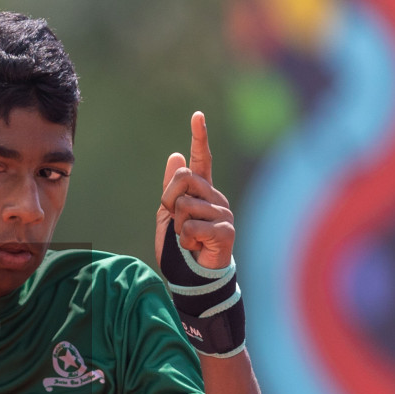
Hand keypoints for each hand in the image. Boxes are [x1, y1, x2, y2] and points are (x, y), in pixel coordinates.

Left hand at [155, 111, 235, 270]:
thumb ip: (171, 189)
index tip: (197, 115)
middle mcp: (215, 197)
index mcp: (202, 191)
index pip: (201, 159)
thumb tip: (175, 156)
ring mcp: (223, 212)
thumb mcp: (168, 216)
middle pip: (184, 179)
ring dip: (177, 226)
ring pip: (185, 205)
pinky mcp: (226, 230)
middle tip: (176, 223)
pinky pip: (191, 226)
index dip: (199, 137)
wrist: (192, 278)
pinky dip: (185, 240)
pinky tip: (195, 247)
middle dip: (169, 201)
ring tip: (188, 239)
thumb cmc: (180, 248)